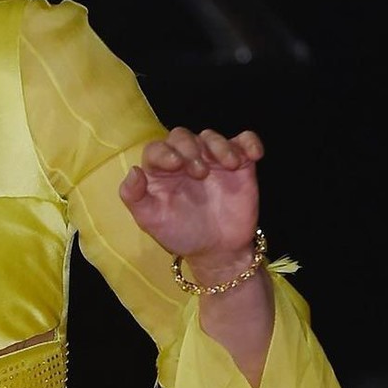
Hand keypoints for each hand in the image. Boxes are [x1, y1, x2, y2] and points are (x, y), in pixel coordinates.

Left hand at [119, 126, 263, 274]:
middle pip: (182, 137)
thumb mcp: (151, 220)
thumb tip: (133, 171)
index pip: (157, 149)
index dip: (165, 152)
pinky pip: (245, 142)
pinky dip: (250, 143)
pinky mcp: (238, 163)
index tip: (175, 164)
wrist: (217, 250)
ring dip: (220, 146)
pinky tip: (253, 155)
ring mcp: (212, 159)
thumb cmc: (180, 233)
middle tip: (200, 173)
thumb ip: (135, 197)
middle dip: (190, 149)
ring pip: (211, 137)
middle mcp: (184, 160)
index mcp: (160, 170)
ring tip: (229, 165)